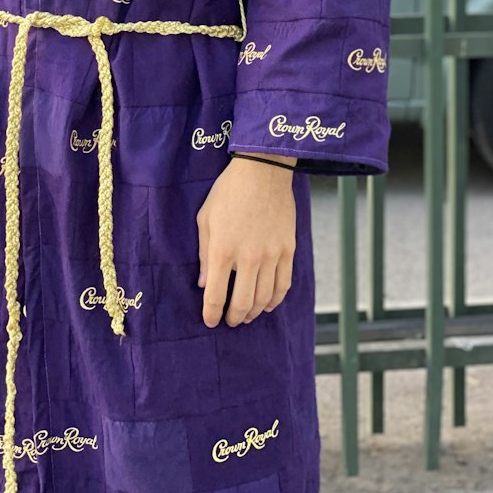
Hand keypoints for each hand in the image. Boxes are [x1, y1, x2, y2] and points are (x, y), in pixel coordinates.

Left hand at [196, 153, 295, 327]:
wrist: (263, 171)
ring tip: (247, 314)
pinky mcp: (288, 250)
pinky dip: (276, 299)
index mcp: (223, 250)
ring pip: (265, 298)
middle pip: (243, 303)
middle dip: (234, 317)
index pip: (216, 296)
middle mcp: (248, 258)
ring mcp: (271, 255)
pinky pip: (284, 284)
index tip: (210, 321)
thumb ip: (204, 254)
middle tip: (230, 320)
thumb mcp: (205, 219)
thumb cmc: (229, 191)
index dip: (212, 314)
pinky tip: (268, 303)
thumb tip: (205, 284)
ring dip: (254, 312)